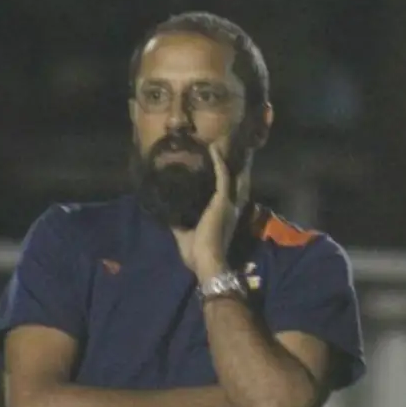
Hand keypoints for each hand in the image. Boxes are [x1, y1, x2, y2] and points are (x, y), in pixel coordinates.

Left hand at [174, 142, 245, 279]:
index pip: (229, 194)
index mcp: (225, 217)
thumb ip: (180, 223)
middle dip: (237, 166)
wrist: (206, 263)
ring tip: (221, 143)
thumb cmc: (198, 255)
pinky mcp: (222, 201)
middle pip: (237, 181)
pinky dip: (218, 162)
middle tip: (234, 149)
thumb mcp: (185, 235)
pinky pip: (222, 176)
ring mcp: (228, 203)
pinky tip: (213, 149)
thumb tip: (168, 214)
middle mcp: (231, 208)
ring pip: (231, 175)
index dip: (230, 179)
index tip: (226, 166)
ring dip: (227, 159)